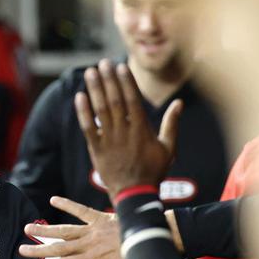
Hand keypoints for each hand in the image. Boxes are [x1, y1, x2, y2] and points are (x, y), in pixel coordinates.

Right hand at [19, 196, 125, 258]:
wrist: (153, 238)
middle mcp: (89, 244)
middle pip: (59, 247)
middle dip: (39, 248)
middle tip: (22, 248)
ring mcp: (94, 229)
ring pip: (64, 230)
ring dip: (45, 229)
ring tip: (29, 228)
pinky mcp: (100, 217)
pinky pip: (81, 210)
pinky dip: (67, 204)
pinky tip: (54, 200)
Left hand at [74, 59, 182, 199]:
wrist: (134, 195)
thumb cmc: (154, 172)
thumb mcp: (168, 148)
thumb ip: (171, 124)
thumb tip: (179, 102)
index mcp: (142, 129)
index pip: (132, 100)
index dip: (125, 82)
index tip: (120, 67)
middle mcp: (124, 132)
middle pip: (114, 100)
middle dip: (108, 80)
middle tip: (102, 63)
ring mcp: (109, 140)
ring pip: (100, 110)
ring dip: (95, 90)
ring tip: (90, 73)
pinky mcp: (96, 149)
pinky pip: (88, 127)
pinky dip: (83, 112)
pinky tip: (79, 96)